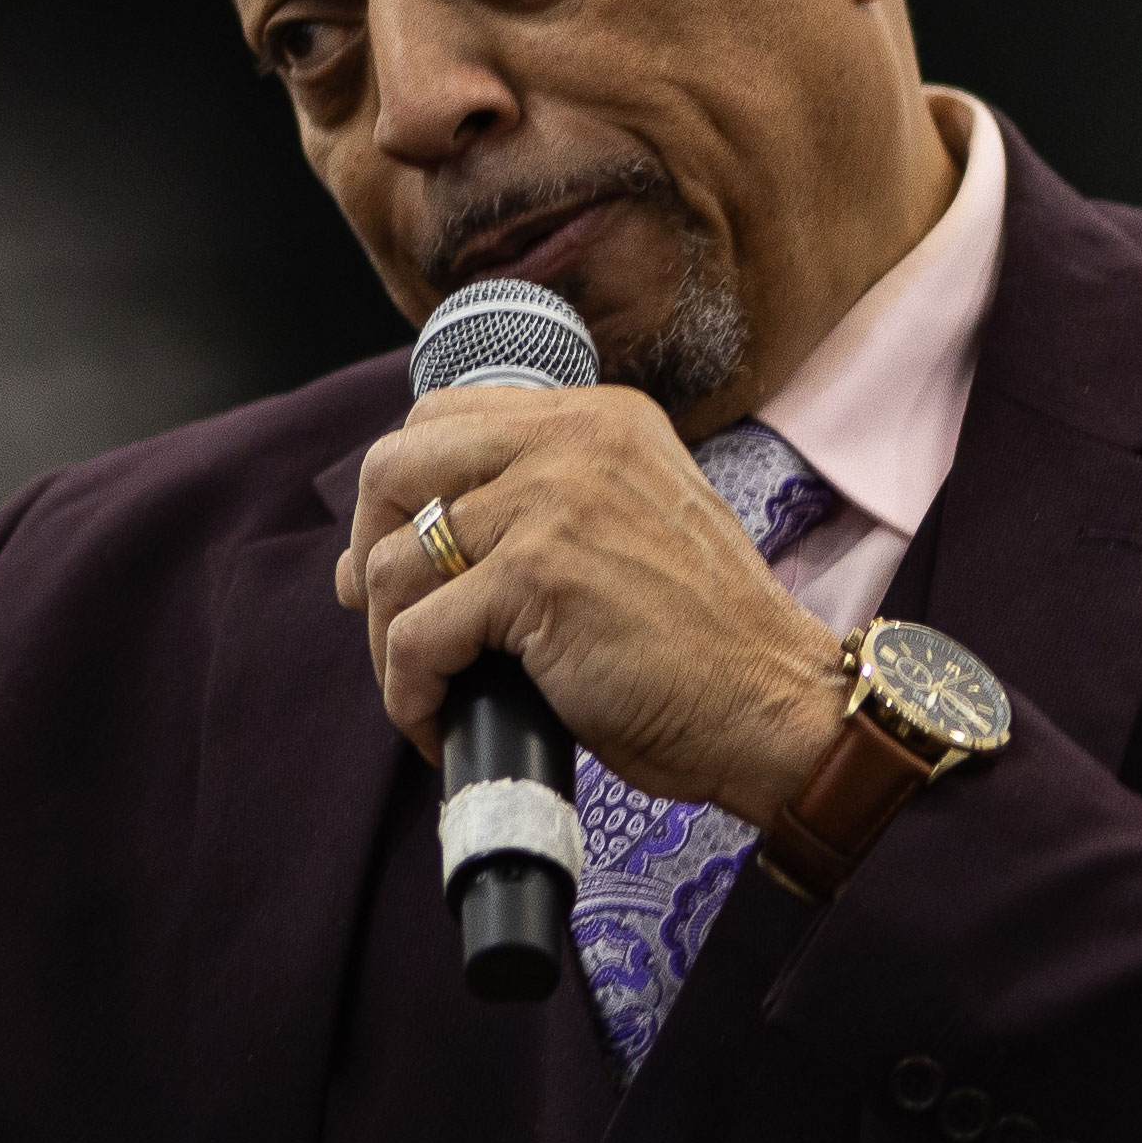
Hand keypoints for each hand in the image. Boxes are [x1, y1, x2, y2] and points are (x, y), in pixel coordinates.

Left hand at [336, 387, 855, 824]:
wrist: (772, 703)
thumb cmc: (701, 642)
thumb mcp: (628, 527)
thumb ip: (539, 506)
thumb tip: (387, 549)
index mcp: (598, 418)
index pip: (443, 417)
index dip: (400, 493)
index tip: (396, 561)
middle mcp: (573, 439)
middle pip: (394, 466)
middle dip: (369, 553)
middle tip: (386, 622)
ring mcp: (552, 501)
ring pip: (393, 564)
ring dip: (389, 645)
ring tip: (428, 694)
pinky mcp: (537, 575)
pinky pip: (415, 636)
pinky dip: (410, 694)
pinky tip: (440, 726)